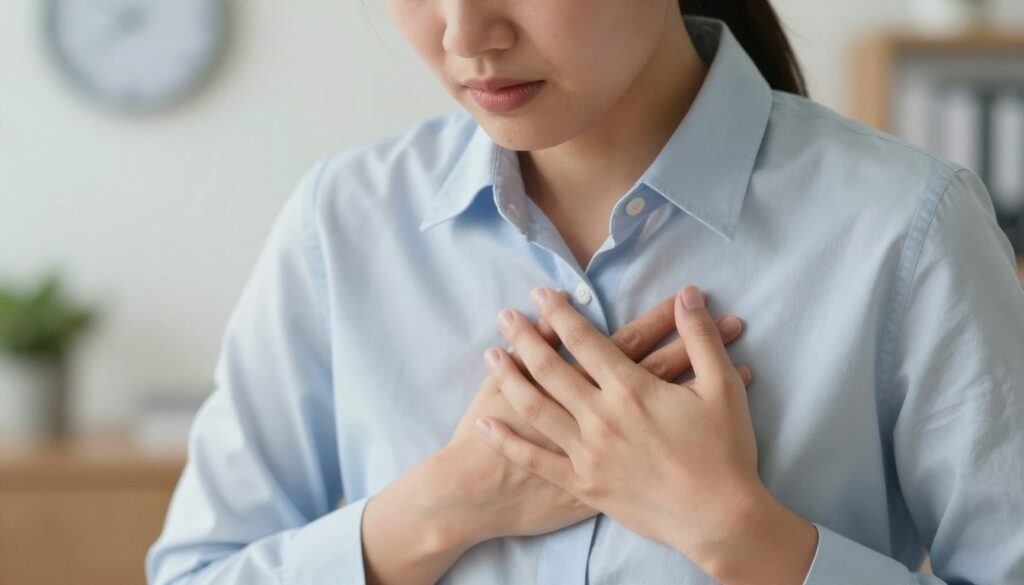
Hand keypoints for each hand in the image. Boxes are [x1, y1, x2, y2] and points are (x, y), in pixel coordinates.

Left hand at [475, 284, 760, 572]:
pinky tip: (485, 424)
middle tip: (505, 315)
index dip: (560, 313)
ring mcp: (587, 453)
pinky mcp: (582, 484)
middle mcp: (601, 417)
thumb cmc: (725, 452)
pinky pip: (536, 459)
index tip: (541, 294)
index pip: (586, 340)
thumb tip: (689, 295)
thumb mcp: (723, 387)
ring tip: (490, 354)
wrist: (719, 519)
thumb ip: (701, 338)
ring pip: (535, 408)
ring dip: (509, 378)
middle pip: (550, 368)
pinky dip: (507, 441)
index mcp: (632, 389)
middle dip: (524, 337)